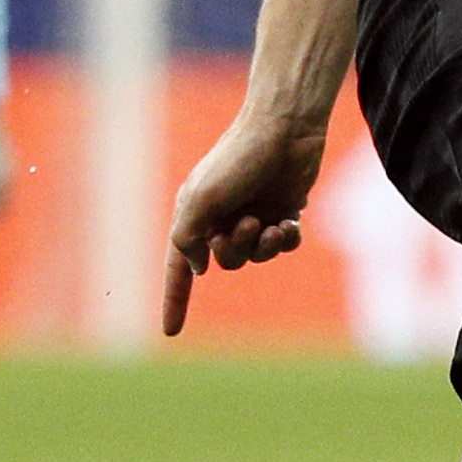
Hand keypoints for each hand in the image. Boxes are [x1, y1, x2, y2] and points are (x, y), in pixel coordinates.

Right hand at [163, 103, 329, 335]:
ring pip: (256, 256)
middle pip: (223, 262)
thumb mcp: (201, 200)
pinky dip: (287, 240)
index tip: (171, 332)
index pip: (179, 265)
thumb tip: (198, 268)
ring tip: (271, 223)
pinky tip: (290, 222)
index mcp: (193, 212)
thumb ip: (187, 238)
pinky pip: (283, 245)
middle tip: (248, 224)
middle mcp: (220, 216)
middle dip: (236, 250)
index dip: (175, 299)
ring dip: (265, 246)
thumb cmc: (238, 159)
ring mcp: (252, 214)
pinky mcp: (281, 210)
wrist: (286, 128)